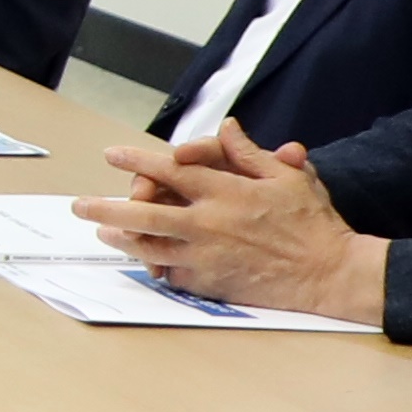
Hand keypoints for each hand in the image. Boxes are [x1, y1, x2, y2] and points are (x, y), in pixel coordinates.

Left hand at [78, 127, 388, 320]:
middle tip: (80, 204)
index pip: (170, 170)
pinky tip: (142, 259)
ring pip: (150, 247)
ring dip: (121, 238)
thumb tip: (226, 127)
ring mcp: (207, 257)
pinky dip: (155, 266)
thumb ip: (250, 153)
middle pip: (144, 213)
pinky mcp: (212, 284)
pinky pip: (172, 274)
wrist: (330, 273)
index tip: (112, 155)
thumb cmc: (313, 223)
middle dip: (106, 207)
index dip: (137, 160)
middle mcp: (209, 224)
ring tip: (103, 231)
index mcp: (226, 192)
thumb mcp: (288, 177)